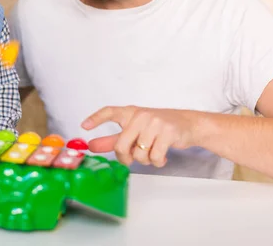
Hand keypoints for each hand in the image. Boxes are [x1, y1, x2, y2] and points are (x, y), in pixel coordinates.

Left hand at [81, 106, 202, 166]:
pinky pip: (155, 157)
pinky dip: (157, 161)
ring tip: (152, 153)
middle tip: (130, 159)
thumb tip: (91, 145)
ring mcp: (155, 123)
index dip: (96, 118)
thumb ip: (112, 139)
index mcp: (130, 113)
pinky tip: (162, 155)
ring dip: (145, 160)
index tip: (84, 126)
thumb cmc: (158, 128)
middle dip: (125, 158)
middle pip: (121, 144)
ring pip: (139, 154)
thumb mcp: (134, 130)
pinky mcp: (168, 132)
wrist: (188, 125)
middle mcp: (141, 115)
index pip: (110, 112)